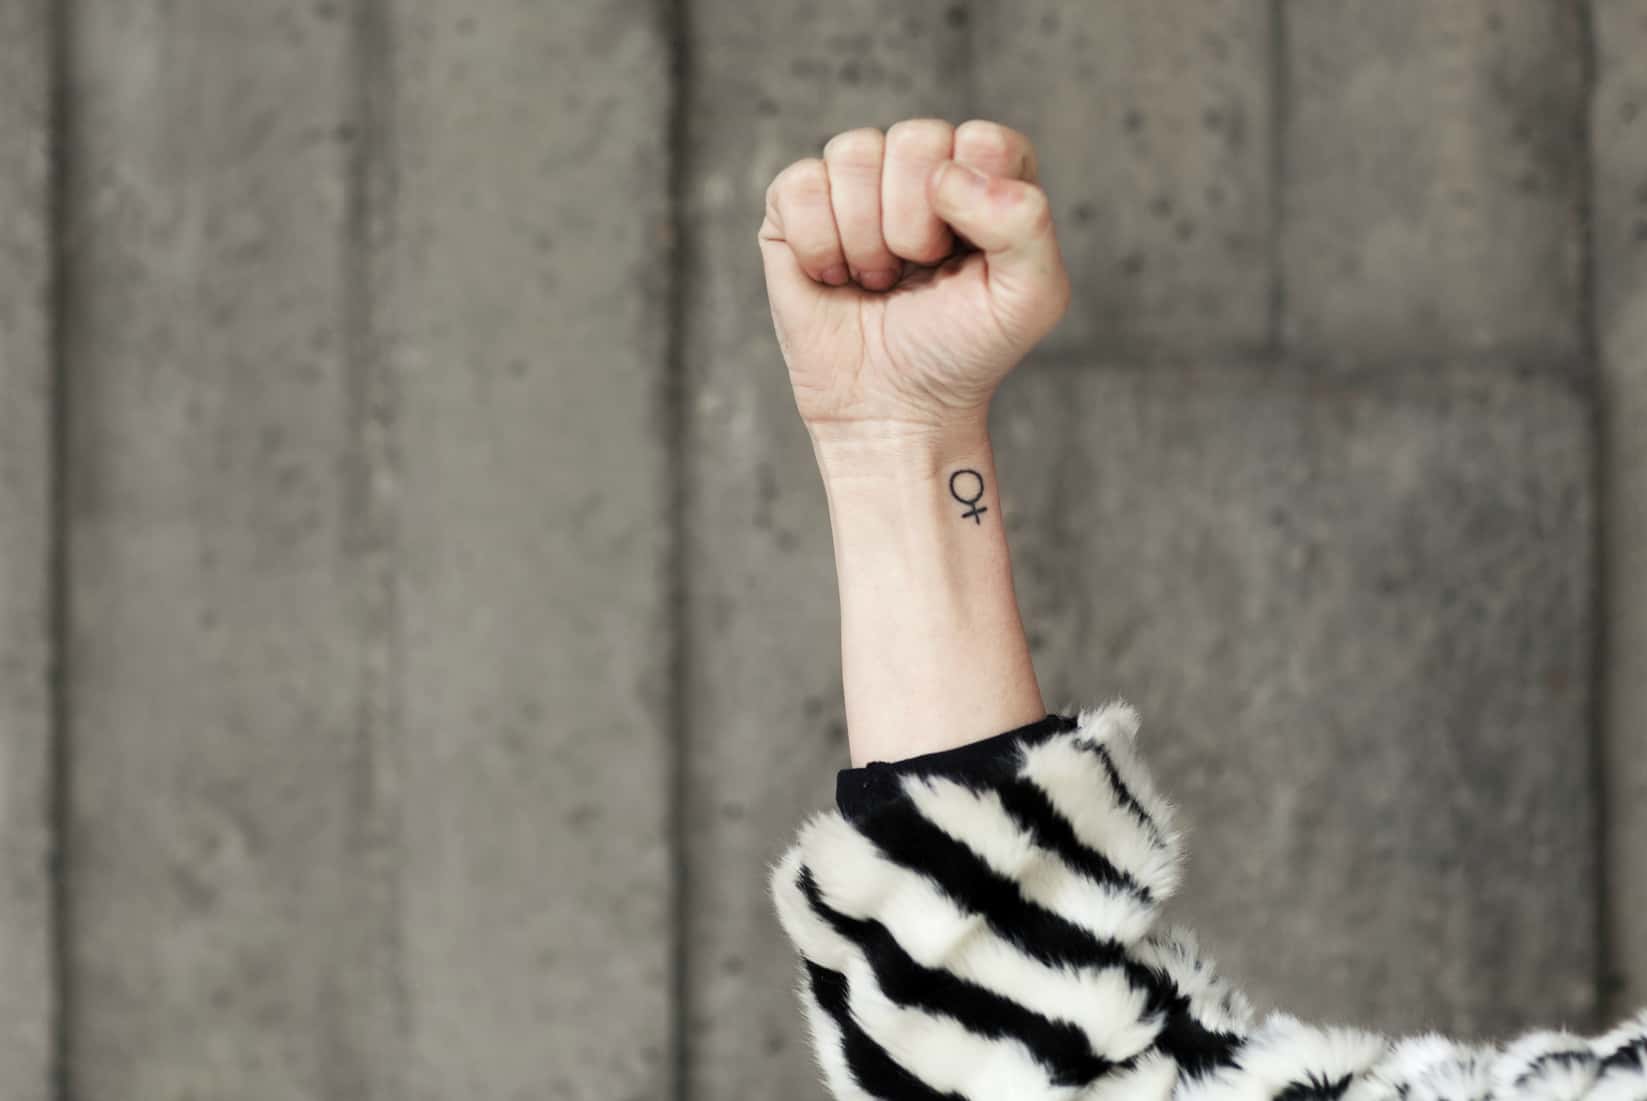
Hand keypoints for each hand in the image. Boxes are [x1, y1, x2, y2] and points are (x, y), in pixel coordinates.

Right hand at [758, 118, 1070, 459]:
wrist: (892, 409)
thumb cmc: (963, 351)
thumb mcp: (1030, 298)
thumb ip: (1026, 220)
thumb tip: (945, 175)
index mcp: (985, 173)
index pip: (980, 139)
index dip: (971, 203)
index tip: (968, 259)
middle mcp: (921, 166)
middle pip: (914, 138)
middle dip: (914, 225)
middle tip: (916, 274)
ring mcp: (856, 183)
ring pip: (852, 151)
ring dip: (865, 237)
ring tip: (877, 279)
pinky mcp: (796, 208)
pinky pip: (799, 184)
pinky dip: (818, 245)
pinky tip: (834, 277)